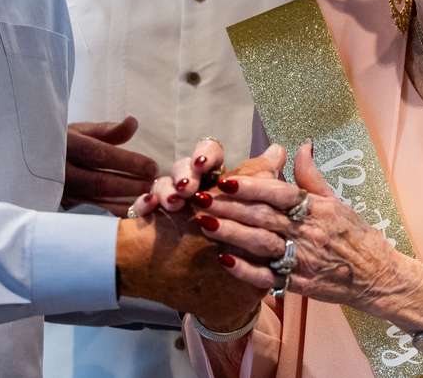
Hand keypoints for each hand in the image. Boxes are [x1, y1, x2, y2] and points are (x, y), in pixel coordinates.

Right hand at [63, 116, 158, 213]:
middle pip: (99, 182)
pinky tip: (133, 214)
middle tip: (153, 186)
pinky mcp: (61, 205)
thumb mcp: (78, 130)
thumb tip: (133, 122)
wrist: (27, 159)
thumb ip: (107, 130)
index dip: (128, 162)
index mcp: (65, 145)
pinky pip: (91, 210)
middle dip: (129, 185)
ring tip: (149, 199)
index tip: (152, 166)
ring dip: (124, 201)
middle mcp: (59, 171)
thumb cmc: (59, 142)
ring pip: (95, 200)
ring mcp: (59, 191)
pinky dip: (113, 213)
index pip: (100, 155)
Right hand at [116, 144, 287, 329]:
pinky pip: (142, 205)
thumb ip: (260, 179)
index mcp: (214, 179)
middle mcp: (191, 185)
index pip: (209, 153)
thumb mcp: (248, 210)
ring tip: (172, 203)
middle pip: (185, 166)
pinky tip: (147, 207)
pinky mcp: (152, 215)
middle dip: (185, 172)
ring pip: (164, 181)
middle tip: (187, 187)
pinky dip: (144, 204)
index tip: (204, 165)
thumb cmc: (225, 237)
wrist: (193, 271)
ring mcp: (170, 200)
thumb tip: (279, 151)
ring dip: (167, 187)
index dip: (206, 155)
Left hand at [198, 143, 422, 325]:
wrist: (377, 277)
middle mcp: (309, 232)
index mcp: (318, 209)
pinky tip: (223, 259)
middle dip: (230, 207)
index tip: (226, 180)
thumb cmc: (357, 236)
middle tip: (202, 198)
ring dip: (231, 234)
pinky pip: (267, 277)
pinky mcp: (298, 284)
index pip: (281, 194)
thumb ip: (312, 177)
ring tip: (205, 224)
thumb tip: (300, 146)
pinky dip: (245, 269)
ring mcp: (303, 260)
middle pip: (264, 217)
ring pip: (261, 244)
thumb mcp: (338, 202)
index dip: (253, 186)